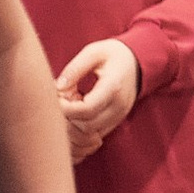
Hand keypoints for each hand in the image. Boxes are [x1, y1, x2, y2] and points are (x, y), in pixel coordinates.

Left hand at [55, 38, 140, 158]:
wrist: (137, 63)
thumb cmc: (112, 55)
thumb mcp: (93, 52)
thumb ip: (74, 68)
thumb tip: (57, 88)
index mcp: (114, 87)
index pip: (87, 109)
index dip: (66, 108)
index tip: (55, 97)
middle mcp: (118, 107)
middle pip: (86, 127)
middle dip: (67, 119)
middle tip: (60, 102)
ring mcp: (118, 117)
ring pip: (88, 137)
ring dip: (71, 127)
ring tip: (68, 108)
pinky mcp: (114, 124)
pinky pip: (93, 140)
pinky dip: (78, 134)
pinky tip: (73, 117)